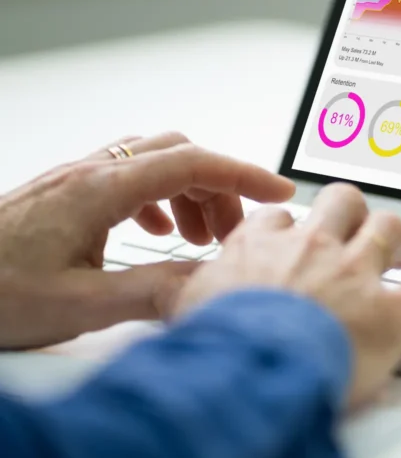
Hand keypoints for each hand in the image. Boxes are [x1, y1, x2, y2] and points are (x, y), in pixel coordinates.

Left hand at [0, 132, 294, 348]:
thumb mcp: (80, 304)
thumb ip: (155, 289)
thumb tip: (214, 279)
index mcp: (99, 189)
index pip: (192, 162)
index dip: (244, 174)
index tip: (280, 190)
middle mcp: (89, 172)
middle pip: (178, 153)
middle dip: (218, 186)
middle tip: (233, 234)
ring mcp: (73, 178)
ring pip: (153, 160)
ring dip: (188, 191)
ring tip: (198, 238)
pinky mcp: (62, 193)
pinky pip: (128, 174)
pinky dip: (159, 195)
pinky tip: (155, 231)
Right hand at [174, 183, 400, 407]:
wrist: (252, 368)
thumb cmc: (219, 342)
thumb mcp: (183, 309)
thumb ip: (177, 292)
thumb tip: (150, 291)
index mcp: (264, 245)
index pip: (281, 216)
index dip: (292, 225)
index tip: (297, 234)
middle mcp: (313, 246)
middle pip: (341, 203)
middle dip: (353, 212)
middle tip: (360, 232)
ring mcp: (355, 272)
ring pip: (387, 227)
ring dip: (399, 236)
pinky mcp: (392, 307)